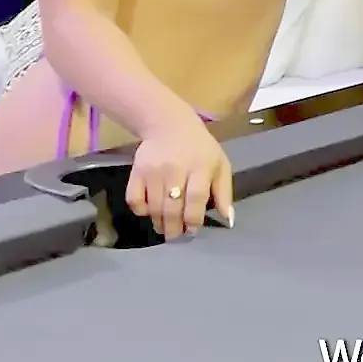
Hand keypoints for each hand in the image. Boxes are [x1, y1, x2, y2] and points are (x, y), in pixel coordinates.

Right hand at [126, 115, 233, 238]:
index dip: (194, 220)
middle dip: (175, 228)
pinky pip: (134, 199)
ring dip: (159, 223)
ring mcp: (154, 170)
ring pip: (154, 207)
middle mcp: (175, 168)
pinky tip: (149, 212)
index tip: (193, 230)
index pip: (196, 199)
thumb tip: (228, 220)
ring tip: (165, 228)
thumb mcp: (219, 164)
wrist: (169, 125)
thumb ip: (224, 192)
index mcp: (200, 166)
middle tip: (177, 236)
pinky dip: (140, 210)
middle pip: (173, 207)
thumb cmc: (199, 148)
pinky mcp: (136, 171)